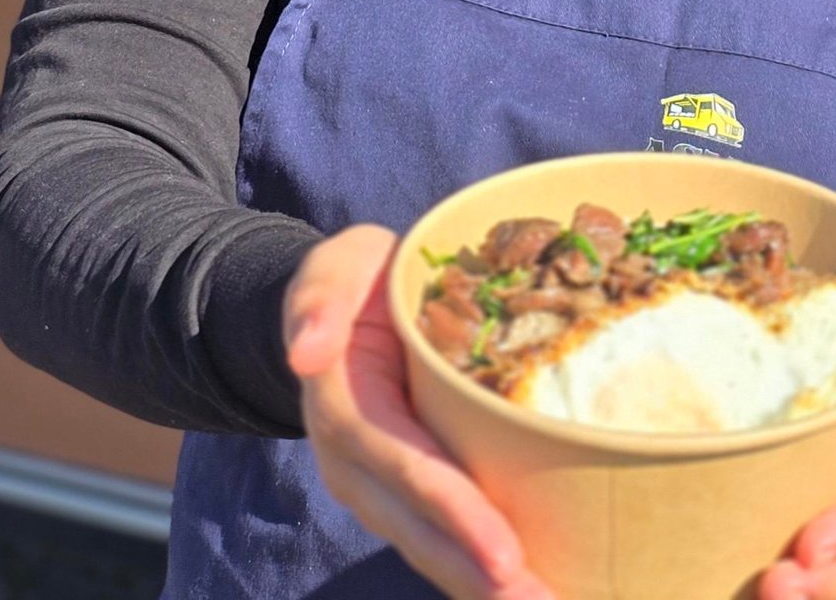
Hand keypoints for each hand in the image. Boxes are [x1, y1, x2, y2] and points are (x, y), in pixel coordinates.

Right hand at [286, 224, 554, 599]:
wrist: (338, 308)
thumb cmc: (355, 282)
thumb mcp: (335, 267)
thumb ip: (319, 296)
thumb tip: (307, 351)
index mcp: (343, 407)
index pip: (405, 467)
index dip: (454, 511)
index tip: (503, 554)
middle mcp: (354, 464)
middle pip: (419, 528)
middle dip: (476, 572)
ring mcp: (376, 488)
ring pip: (429, 547)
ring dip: (480, 586)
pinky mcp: (404, 495)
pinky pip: (439, 540)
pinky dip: (477, 572)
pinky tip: (529, 588)